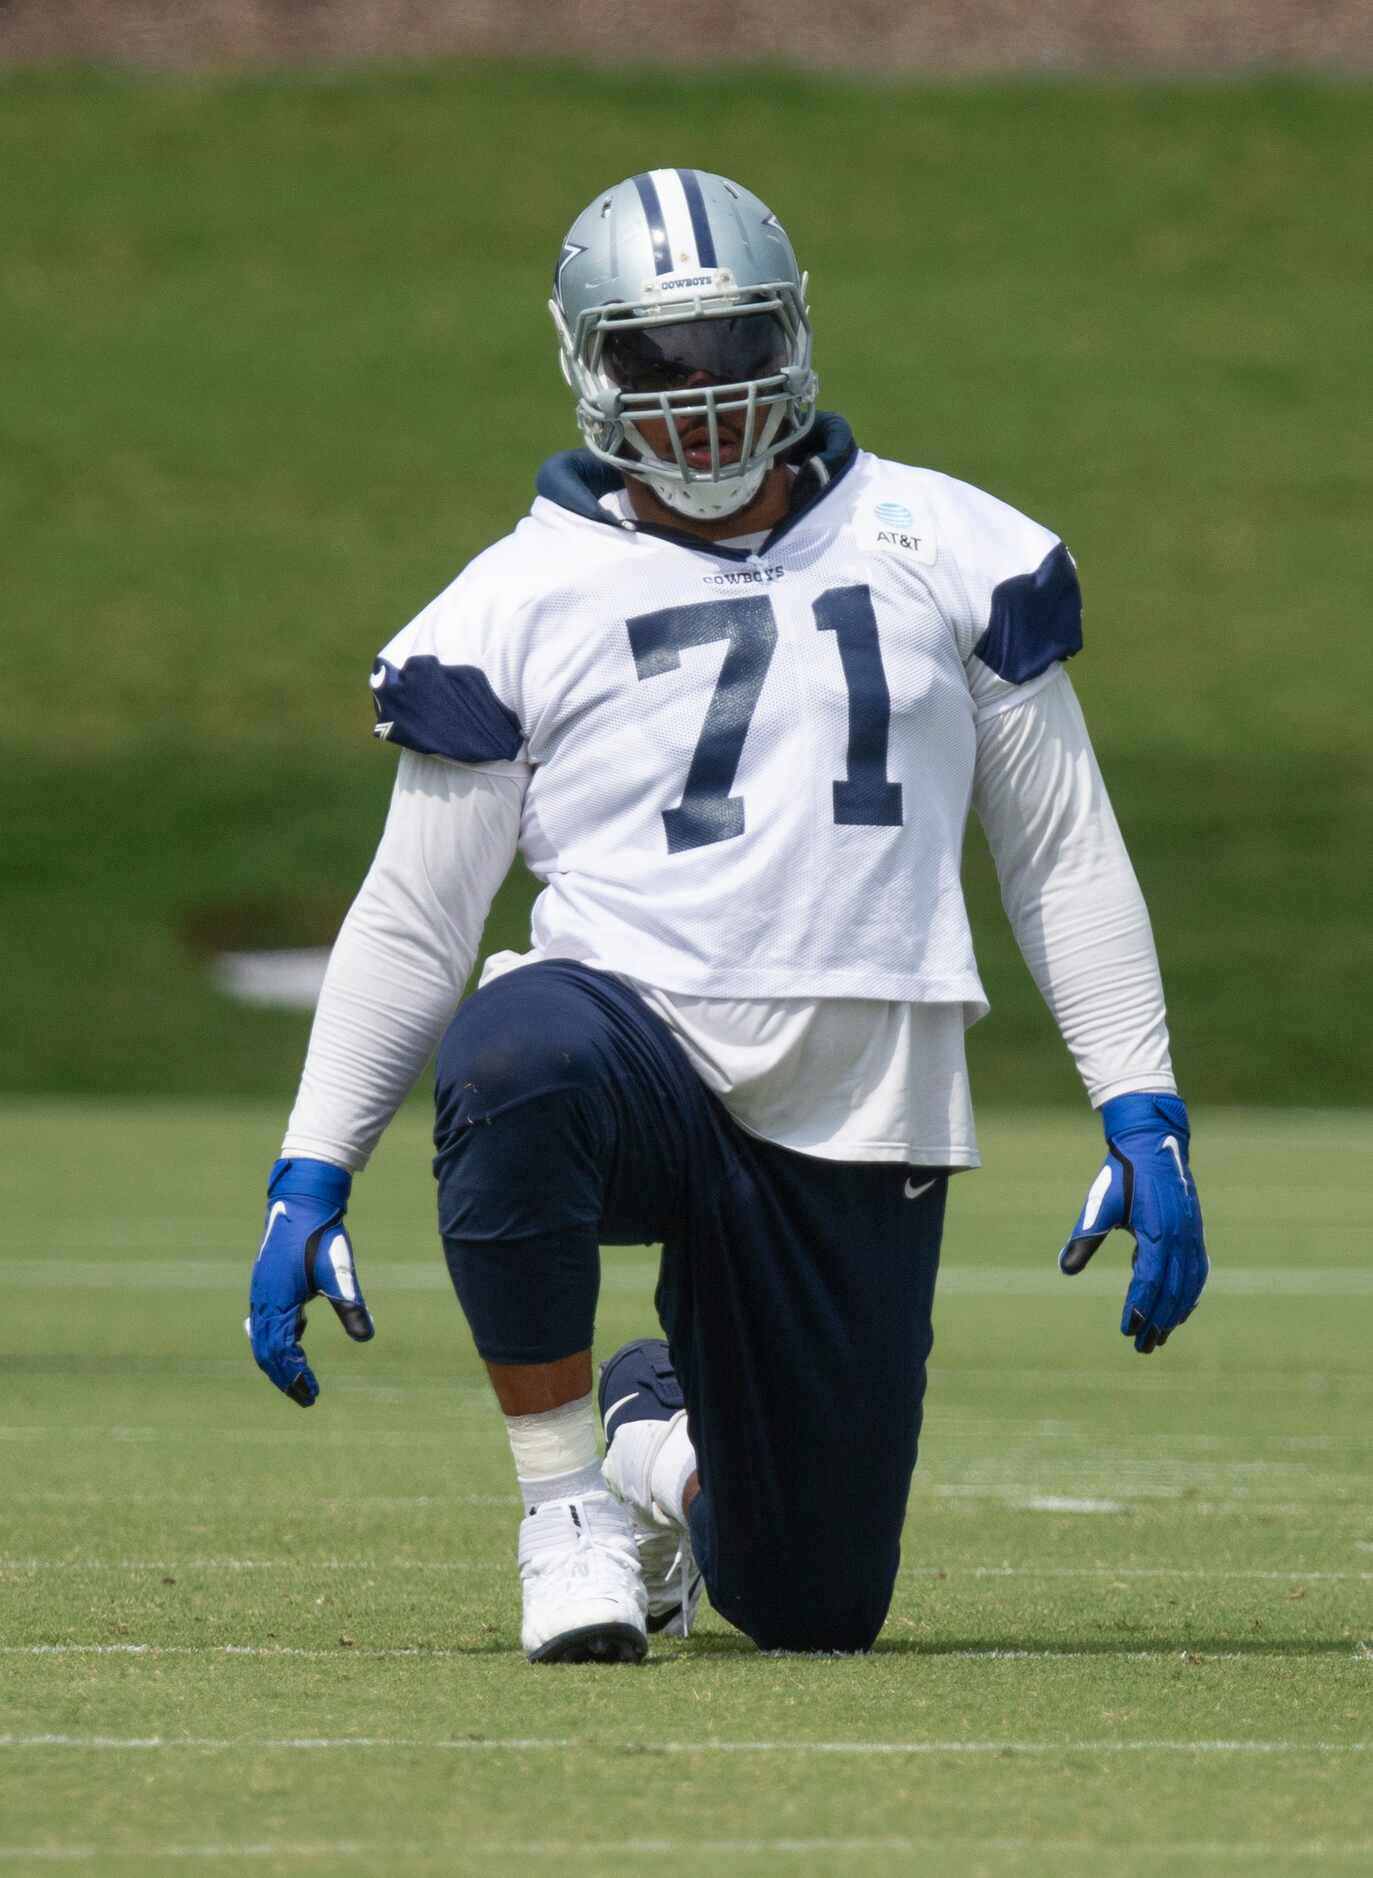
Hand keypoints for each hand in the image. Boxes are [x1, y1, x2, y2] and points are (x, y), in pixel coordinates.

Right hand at [247, 1157, 373, 1405]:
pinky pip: (265, 1322)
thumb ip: (351, 1304)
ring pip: (263, 1339)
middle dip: (285, 1378)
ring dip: (279, 1361)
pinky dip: (278, 1339)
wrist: (302, 1200)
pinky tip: (298, 1339)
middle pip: (267, 1353)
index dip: (296, 1377)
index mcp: (277, 1302)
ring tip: (299, 1376)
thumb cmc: (320, 1235)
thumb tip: (366, 1337)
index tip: (313, 1395)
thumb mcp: (340, 1271)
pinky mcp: (266, 1284)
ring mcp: (261, 1293)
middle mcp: (263, 1301)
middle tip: (307, 1397)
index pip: (282, 1353)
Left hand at [1059, 1093, 1207, 1353]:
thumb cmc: (1122, 1173)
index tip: (1127, 1330)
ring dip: (1175, 1313)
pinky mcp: (1195, 1233)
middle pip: (1172, 1290)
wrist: (1153, 1142)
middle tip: (1142, 1347)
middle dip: (1157, 1321)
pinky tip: (1179, 1310)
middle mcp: (1180, 1237)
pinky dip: (1190, 1295)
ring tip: (1160, 1336)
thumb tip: (1065, 1269)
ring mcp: (1192, 1235)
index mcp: (1157, 1231)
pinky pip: (1198, 1272)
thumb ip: (1085, 1237)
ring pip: (1188, 1285)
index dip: (1139, 1308)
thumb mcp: (1100, 1204)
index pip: (1149, 1281)